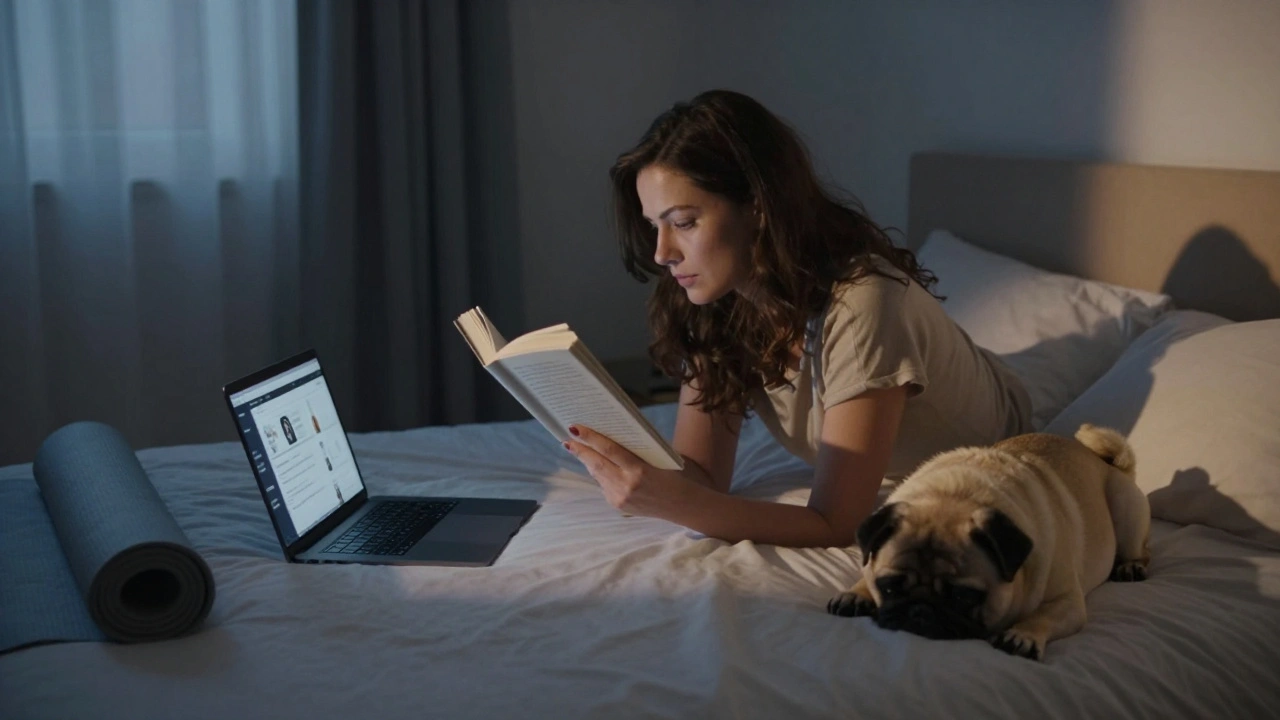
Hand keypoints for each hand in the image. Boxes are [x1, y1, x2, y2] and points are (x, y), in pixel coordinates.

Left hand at [564, 424, 696, 518]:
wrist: (681, 505)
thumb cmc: (671, 475)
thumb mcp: (655, 460)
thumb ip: (632, 453)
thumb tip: (606, 443)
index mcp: (639, 470)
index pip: (609, 450)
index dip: (590, 438)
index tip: (575, 428)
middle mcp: (627, 485)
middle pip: (597, 463)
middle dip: (580, 450)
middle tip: (567, 439)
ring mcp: (620, 497)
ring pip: (597, 475)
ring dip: (586, 461)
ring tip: (576, 449)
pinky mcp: (617, 505)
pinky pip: (603, 485)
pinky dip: (599, 474)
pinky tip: (594, 466)